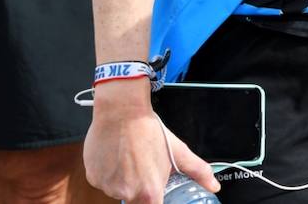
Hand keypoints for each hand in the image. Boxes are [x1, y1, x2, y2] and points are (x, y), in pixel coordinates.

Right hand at [84, 82, 217, 202]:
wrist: (122, 112)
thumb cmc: (149, 131)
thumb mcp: (178, 151)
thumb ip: (198, 171)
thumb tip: (214, 185)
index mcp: (149, 192)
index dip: (155, 198)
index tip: (155, 190)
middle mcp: (127, 194)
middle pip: (135, 200)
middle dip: (141, 187)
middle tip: (144, 166)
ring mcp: (107, 187)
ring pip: (119, 190)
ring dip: (125, 179)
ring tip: (131, 157)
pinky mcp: (93, 179)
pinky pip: (103, 182)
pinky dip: (110, 173)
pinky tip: (117, 156)